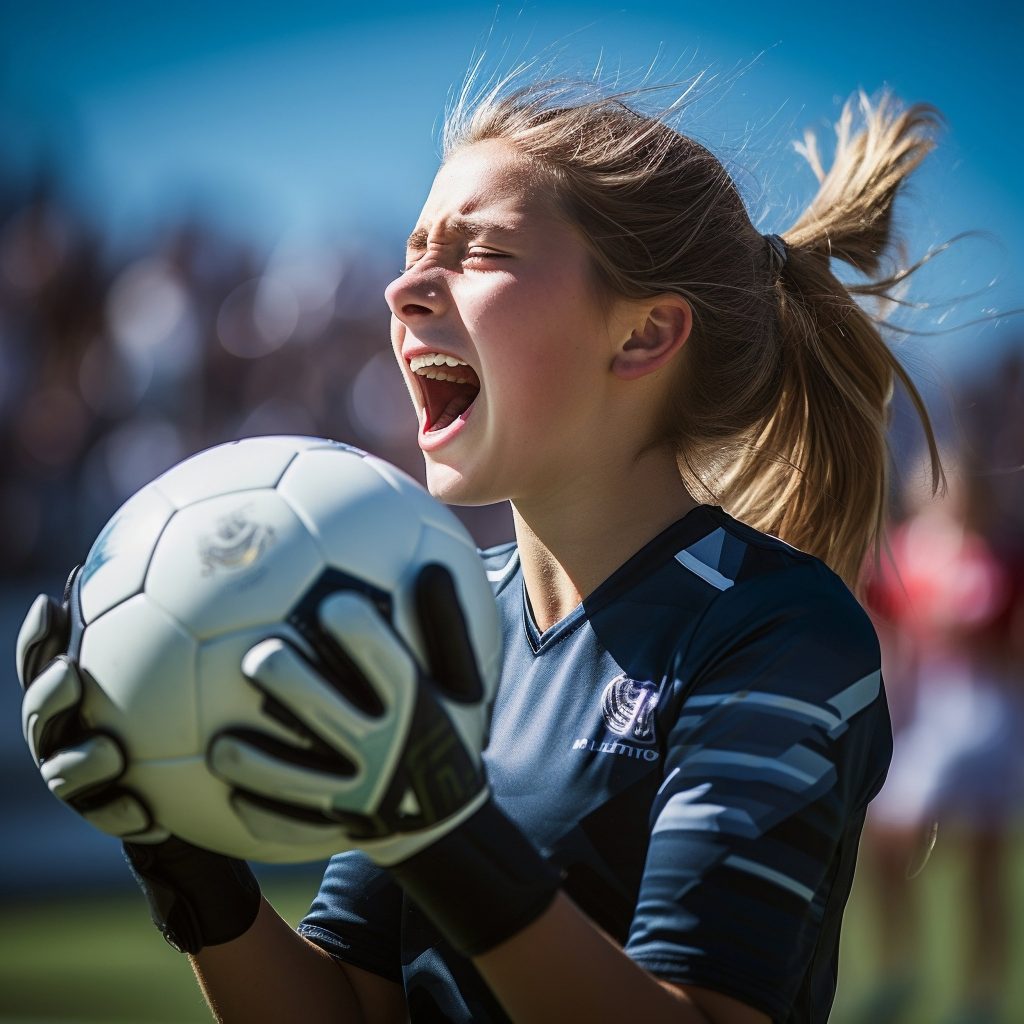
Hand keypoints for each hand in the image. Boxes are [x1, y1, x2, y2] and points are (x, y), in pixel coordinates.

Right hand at [17, 577, 165, 840]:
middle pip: (40, 716)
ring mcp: (81, 780)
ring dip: (83, 761)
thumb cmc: (188, 709)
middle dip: (48, 694)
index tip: (51, 607)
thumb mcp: (183, 665)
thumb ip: (166, 623)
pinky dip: (124, 812)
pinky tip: (145, 808)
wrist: (198, 785)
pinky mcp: (109, 817)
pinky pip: (110, 819)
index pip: (39, 663)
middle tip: (72, 673)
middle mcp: (65, 735)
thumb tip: (178, 555)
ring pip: (64, 772)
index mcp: (70, 698)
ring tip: (111, 751)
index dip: (36, 638)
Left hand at [211, 562, 559, 956]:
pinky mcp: (339, 828)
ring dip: (258, 764)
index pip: (392, 670)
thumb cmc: (447, 731)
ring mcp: (362, 796)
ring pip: (301, 781)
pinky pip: (293, 827)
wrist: (449, 820)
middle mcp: (388, 752)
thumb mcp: (461, 685)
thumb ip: (445, 628)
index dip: (364, 638)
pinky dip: (262, 814)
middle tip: (258, 656)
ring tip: (221, 746)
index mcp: (419, 711)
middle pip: (334, 717)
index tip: (335, 603)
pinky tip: (228, 796)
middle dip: (293, 686)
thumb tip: (433, 567)